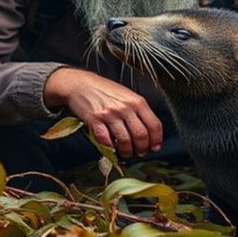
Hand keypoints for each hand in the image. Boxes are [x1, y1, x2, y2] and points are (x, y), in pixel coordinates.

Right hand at [44, 68, 162, 157]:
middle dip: (142, 148)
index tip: (155, 147)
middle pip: (141, 135)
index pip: (154, 124)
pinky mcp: (96, 120)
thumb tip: (148, 131)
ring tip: (126, 153)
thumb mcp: (127, 95)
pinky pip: (106, 140)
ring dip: (127, 151)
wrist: (81, 84)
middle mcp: (125, 107)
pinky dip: (110, 147)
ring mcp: (110, 114)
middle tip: (140, 152)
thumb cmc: (105, 90)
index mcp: (137, 101)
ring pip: (125, 140)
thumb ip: (138, 110)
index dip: (156, 140)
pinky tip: (112, 147)